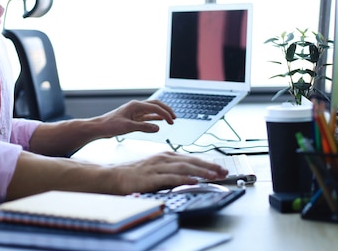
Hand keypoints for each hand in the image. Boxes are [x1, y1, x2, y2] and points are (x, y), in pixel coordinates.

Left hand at [99, 99, 176, 137]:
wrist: (100, 127)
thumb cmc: (110, 125)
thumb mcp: (128, 127)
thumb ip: (144, 127)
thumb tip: (158, 127)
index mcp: (135, 106)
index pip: (155, 107)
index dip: (165, 114)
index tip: (172, 121)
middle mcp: (136, 107)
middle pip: (156, 105)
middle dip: (166, 110)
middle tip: (174, 118)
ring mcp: (135, 112)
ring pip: (152, 110)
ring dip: (162, 114)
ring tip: (171, 119)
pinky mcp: (133, 118)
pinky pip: (147, 116)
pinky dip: (155, 118)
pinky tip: (160, 121)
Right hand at [110, 152, 228, 194]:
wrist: (114, 176)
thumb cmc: (135, 174)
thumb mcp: (157, 170)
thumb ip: (172, 171)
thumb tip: (190, 177)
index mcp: (166, 156)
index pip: (191, 159)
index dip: (208, 163)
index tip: (220, 168)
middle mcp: (164, 159)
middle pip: (191, 161)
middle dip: (209, 166)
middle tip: (224, 171)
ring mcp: (157, 167)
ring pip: (184, 167)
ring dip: (201, 171)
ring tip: (214, 175)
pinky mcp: (151, 177)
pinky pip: (170, 178)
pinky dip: (184, 179)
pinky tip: (193, 181)